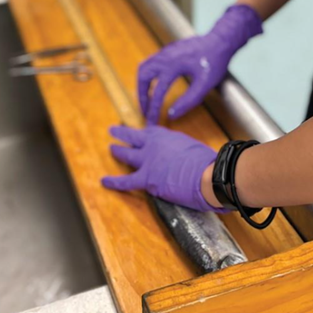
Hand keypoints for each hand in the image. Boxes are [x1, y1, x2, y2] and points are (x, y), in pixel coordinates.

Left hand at [102, 125, 224, 212]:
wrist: (207, 174)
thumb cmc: (207, 162)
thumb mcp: (193, 147)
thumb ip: (182, 150)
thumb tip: (184, 158)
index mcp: (167, 136)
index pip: (150, 132)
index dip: (143, 133)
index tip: (138, 131)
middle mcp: (154, 144)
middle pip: (134, 137)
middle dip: (123, 134)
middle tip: (114, 130)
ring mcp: (148, 160)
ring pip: (127, 155)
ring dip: (118, 151)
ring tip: (111, 148)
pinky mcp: (147, 178)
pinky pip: (126, 181)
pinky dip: (114, 181)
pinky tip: (104, 181)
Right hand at [138, 5, 261, 123]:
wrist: (220, 41)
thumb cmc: (214, 61)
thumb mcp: (205, 84)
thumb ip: (188, 101)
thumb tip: (171, 114)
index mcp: (173, 66)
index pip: (158, 91)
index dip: (153, 109)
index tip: (152, 121)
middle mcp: (165, 57)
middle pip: (143, 77)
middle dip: (142, 95)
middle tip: (146, 111)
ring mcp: (165, 52)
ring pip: (144, 68)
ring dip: (143, 85)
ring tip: (147, 100)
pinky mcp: (167, 50)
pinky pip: (150, 63)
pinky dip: (147, 76)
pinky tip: (154, 85)